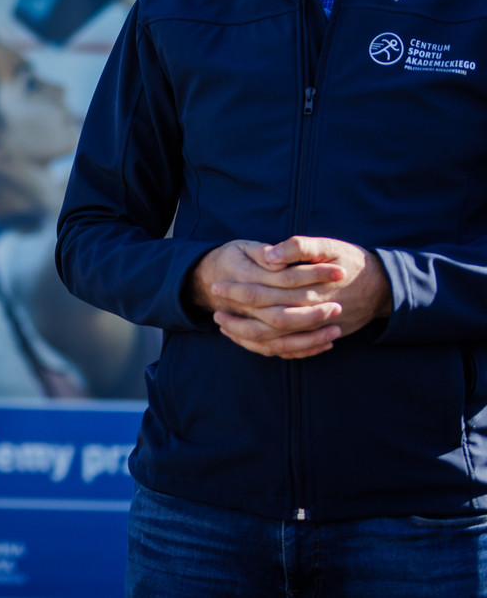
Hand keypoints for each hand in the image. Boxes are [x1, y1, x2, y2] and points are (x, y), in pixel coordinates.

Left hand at [189, 237, 390, 359]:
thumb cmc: (351, 262)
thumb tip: (269, 255)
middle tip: (214, 310)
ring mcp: (316, 330)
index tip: (217, 285)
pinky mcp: (320, 338)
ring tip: (224, 325)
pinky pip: (289, 351)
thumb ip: (299, 247)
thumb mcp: (329, 246)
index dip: (237, 291)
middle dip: (236, 318)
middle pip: (264, 323)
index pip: (263, 295)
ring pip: (274, 343)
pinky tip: (249, 339)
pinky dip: (266, 348)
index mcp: (307, 290)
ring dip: (246, 336)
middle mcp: (310, 314)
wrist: (382, 286)